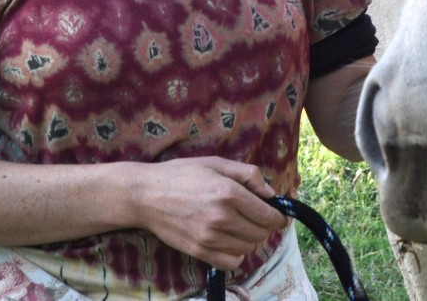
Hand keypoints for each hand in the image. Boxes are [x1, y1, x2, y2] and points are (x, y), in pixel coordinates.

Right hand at [127, 157, 288, 269]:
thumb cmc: (182, 174)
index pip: (267, 215)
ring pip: (247, 248)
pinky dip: (237, 254)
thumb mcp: (217, 163)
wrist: (147, 195)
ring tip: (242, 227)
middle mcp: (222, 217)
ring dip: (251, 239)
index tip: (280, 216)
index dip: (279, 217)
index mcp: (229, 192)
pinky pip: (231, 262)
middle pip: (260, 233)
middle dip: (265, 226)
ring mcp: (210, 237)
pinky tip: (230, 241)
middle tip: (258, 217)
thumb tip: (270, 192)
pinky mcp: (199, 251)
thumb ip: (248, 174)